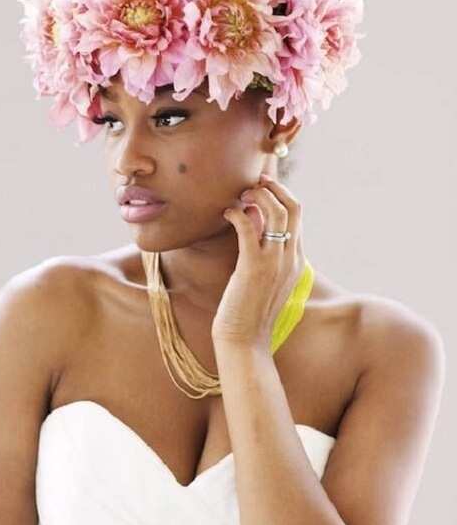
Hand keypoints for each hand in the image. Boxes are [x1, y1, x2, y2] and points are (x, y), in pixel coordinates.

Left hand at [211, 173, 306, 351]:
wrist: (245, 340)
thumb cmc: (249, 311)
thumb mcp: (263, 277)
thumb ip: (263, 250)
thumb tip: (252, 220)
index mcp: (296, 260)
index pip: (298, 216)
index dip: (281, 195)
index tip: (262, 188)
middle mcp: (290, 258)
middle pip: (293, 208)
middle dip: (274, 188)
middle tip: (253, 183)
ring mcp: (275, 262)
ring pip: (276, 212)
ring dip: (257, 196)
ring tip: (240, 196)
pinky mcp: (253, 267)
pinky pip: (248, 228)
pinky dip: (237, 213)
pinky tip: (226, 213)